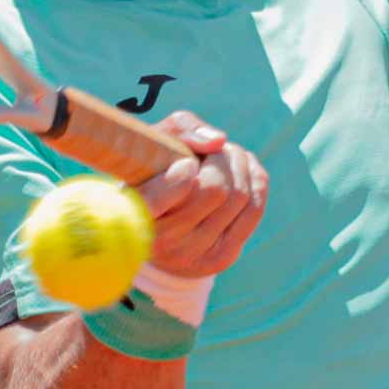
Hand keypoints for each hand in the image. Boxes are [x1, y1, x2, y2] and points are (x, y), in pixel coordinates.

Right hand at [135, 111, 267, 278]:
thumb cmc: (152, 169)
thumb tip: (218, 141)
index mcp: (133, 213)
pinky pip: (254, 211)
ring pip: (238, 198)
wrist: (151, 226)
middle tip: (216, 150)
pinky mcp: (219, 260)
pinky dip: (255, 181)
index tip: (187, 162)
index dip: (182, 173)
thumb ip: (181, 129)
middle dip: (223, 159)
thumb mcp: (155, 141)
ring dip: (241, 165)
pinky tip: (246, 168)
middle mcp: (159, 244)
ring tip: (229, 155)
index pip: (159, 198)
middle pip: (215, 190)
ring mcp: (191, 257)